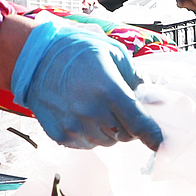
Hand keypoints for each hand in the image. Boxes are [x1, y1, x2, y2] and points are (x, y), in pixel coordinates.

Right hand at [9, 17, 164, 149]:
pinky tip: (80, 113)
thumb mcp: (113, 52)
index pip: (139, 124)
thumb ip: (135, 77)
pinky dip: (89, 133)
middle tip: (117, 106)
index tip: (159, 143)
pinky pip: (86, 144)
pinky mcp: (60, 136)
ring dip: (107, 130)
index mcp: (108, 90)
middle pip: (125, 136)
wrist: (35, 59)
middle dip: (127, 125)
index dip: (153, 136)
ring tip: (94, 106)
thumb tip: (149, 95)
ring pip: (106, 142)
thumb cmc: (75, 51)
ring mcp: (74, 127)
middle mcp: (91, 112)